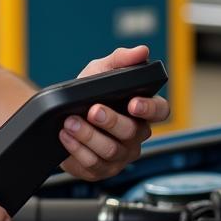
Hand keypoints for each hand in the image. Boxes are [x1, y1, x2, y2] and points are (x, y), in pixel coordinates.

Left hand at [58, 45, 169, 181]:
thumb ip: (120, 59)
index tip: (133, 103)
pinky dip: (76, 148)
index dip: (150, 108)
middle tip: (92, 110)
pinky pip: (93, 164)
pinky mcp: (101, 170)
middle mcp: (136, 136)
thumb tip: (141, 51)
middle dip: (110, 121)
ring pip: (110, 150)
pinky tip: (65, 135)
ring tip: (70, 121)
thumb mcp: (100, 71)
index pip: (161, 111)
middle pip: (131, 133)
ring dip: (88, 135)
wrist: (59, 115)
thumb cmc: (88, 93)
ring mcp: (120, 156)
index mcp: (142, 111)